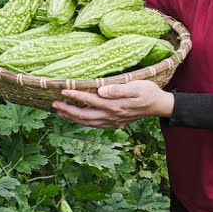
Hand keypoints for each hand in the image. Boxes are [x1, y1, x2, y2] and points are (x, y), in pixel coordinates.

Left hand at [52, 80, 174, 128]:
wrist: (159, 105)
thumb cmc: (148, 92)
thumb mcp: (136, 86)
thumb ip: (118, 89)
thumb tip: (101, 91)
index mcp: (115, 106)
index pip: (90, 100)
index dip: (75, 95)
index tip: (62, 90)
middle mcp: (111, 116)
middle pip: (84, 115)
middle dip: (68, 110)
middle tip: (54, 104)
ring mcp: (112, 121)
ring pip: (87, 122)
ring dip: (72, 117)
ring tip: (59, 111)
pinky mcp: (114, 123)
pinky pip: (94, 125)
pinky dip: (82, 122)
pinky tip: (76, 118)